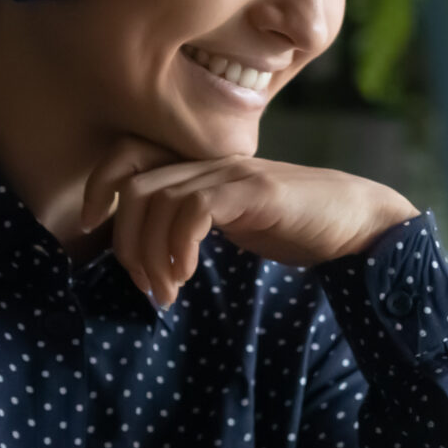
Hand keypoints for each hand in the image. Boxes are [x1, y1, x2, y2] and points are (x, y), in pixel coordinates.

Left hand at [83, 139, 418, 307]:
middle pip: (134, 187)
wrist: (356, 221)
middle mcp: (211, 162)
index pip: (129, 156)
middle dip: (126, 243)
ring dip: (151, 255)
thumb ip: (194, 221)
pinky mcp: (254, 191)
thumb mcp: (233, 221)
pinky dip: (180, 245)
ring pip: (157, 200)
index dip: (99, 185)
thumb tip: (149, 253)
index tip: (92, 226)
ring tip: (168, 291)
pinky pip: (195, 209)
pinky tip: (188, 274)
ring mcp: (233, 173)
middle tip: (146, 286)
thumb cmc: (294, 225)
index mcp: (201, 166)